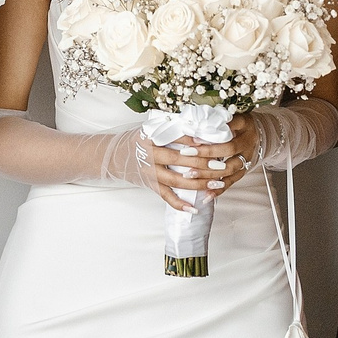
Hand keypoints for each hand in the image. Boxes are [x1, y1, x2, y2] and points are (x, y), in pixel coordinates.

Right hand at [112, 115, 255, 208]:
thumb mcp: (151, 128)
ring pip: (177, 180)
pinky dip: (180, 204)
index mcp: (151, 137)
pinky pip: (167, 197)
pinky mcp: (151, 185)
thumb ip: (172, 128)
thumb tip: (200, 128)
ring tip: (217, 183)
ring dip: (199, 183)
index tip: (213, 142)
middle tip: (222, 165)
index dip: (196, 141)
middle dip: (203, 163)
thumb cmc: (138, 139)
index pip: (177, 138)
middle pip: (180, 160)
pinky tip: (195, 209)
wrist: (116, 157)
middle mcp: (150, 155)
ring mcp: (151, 173)